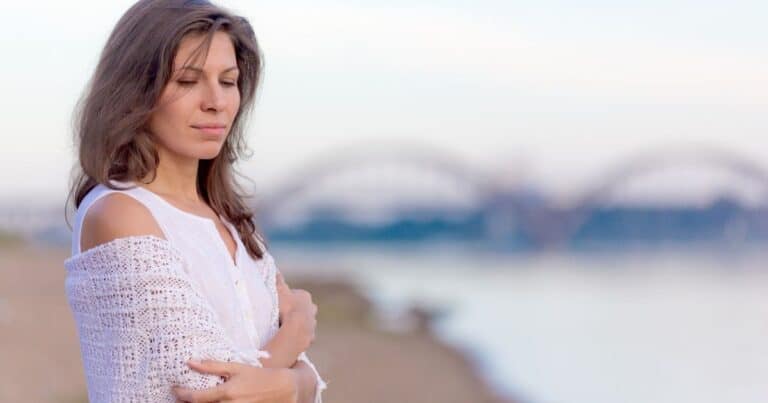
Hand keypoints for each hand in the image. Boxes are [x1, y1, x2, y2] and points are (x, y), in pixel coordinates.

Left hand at [173, 359, 297, 402]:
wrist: (282, 389)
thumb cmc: (258, 376)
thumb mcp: (236, 368)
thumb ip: (212, 366)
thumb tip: (190, 362)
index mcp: (226, 393)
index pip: (196, 398)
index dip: (182, 394)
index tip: (175, 390)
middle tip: (179, 398)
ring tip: (192, 400)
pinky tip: (209, 402)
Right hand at [276, 271, 316, 351]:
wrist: (296, 328)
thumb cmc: (287, 307)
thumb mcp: (279, 290)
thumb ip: (277, 279)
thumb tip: (273, 267)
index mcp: (305, 296)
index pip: (297, 295)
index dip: (288, 299)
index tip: (280, 303)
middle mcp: (312, 309)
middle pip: (304, 308)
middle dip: (296, 311)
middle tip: (284, 315)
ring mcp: (313, 324)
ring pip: (306, 322)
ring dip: (298, 324)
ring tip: (285, 328)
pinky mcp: (311, 337)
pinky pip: (304, 336)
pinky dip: (299, 336)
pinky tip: (290, 338)